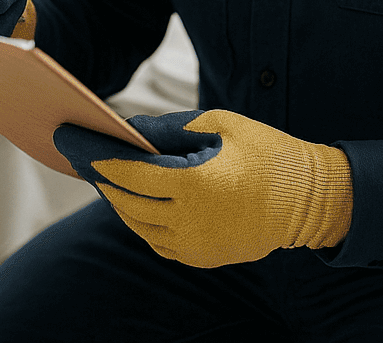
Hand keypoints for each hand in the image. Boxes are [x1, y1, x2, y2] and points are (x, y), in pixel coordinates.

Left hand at [54, 109, 352, 267]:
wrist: (311, 200)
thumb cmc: (268, 153)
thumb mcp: (220, 124)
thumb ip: (169, 127)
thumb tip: (128, 128)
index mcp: (194, 184)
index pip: (129, 173)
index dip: (97, 157)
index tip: (72, 143)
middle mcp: (190, 221)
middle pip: (126, 202)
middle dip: (101, 179)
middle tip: (81, 158)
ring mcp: (196, 245)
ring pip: (138, 225)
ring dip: (118, 202)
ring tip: (105, 178)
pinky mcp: (203, 258)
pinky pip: (158, 241)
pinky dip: (142, 221)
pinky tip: (135, 202)